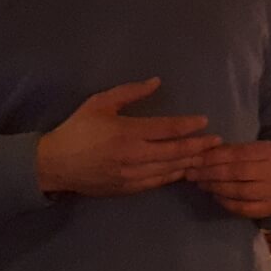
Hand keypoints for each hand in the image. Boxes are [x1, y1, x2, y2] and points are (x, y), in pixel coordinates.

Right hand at [35, 78, 219, 196]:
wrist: (54, 165)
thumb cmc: (77, 129)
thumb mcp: (99, 104)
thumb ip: (130, 92)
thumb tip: (157, 81)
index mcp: (128, 132)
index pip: (168, 129)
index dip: (190, 125)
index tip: (204, 121)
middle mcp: (134, 155)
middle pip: (176, 151)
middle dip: (199, 146)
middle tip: (216, 142)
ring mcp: (132, 175)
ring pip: (170, 169)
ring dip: (190, 162)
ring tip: (207, 156)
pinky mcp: (128, 189)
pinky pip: (158, 182)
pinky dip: (173, 175)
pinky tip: (184, 170)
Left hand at [187, 140, 270, 218]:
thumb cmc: (257, 162)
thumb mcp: (247, 150)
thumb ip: (226, 151)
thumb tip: (198, 155)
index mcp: (269, 152)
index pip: (238, 153)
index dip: (214, 157)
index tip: (194, 160)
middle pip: (239, 172)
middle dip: (211, 173)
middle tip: (192, 174)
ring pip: (241, 191)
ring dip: (217, 188)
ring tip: (201, 184)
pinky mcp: (269, 208)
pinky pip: (244, 208)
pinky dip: (226, 203)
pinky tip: (215, 196)